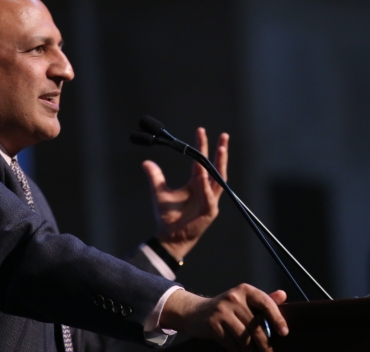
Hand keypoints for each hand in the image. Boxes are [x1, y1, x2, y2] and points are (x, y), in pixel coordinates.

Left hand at [142, 128, 228, 259]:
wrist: (169, 237)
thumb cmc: (168, 216)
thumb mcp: (160, 192)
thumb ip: (156, 177)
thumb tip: (146, 162)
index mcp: (197, 184)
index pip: (201, 162)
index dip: (202, 147)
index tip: (200, 131)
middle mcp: (206, 190)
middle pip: (216, 167)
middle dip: (221, 152)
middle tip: (223, 136)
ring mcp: (210, 200)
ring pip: (218, 179)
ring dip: (219, 164)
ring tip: (220, 148)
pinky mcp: (209, 212)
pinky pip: (209, 197)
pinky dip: (206, 187)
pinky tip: (202, 176)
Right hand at [161, 284, 288, 350]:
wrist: (195, 312)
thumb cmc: (225, 308)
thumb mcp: (244, 299)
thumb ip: (264, 299)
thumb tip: (283, 295)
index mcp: (245, 290)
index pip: (265, 303)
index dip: (277, 318)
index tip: (284, 332)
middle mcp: (234, 298)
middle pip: (255, 325)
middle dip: (265, 343)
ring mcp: (222, 311)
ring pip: (244, 337)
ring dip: (253, 351)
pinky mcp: (213, 325)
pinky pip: (231, 344)